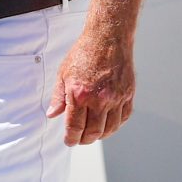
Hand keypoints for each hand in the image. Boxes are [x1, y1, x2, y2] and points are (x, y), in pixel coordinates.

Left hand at [49, 28, 136, 144]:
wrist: (107, 39)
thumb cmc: (83, 54)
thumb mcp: (63, 74)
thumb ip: (58, 97)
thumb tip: (52, 114)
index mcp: (80, 95)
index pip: (75, 126)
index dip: (71, 138)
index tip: (69, 142)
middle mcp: (99, 99)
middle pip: (93, 132)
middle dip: (84, 140)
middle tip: (79, 140)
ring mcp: (116, 98)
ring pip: (110, 128)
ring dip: (101, 136)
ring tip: (93, 135)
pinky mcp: (128, 94)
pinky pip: (124, 117)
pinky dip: (116, 125)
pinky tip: (108, 125)